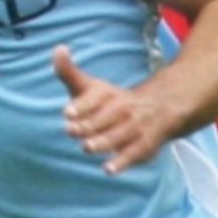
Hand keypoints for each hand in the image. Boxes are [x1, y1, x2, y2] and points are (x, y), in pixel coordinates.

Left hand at [53, 45, 177, 174]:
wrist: (159, 107)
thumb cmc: (110, 101)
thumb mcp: (90, 85)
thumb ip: (68, 71)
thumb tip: (58, 48)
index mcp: (107, 93)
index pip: (94, 97)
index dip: (81, 104)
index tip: (67, 112)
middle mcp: (123, 108)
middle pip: (105, 117)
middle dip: (88, 125)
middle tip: (70, 130)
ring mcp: (135, 127)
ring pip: (119, 135)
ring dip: (103, 141)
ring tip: (86, 147)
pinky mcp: (144, 145)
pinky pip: (134, 154)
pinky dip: (122, 162)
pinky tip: (107, 169)